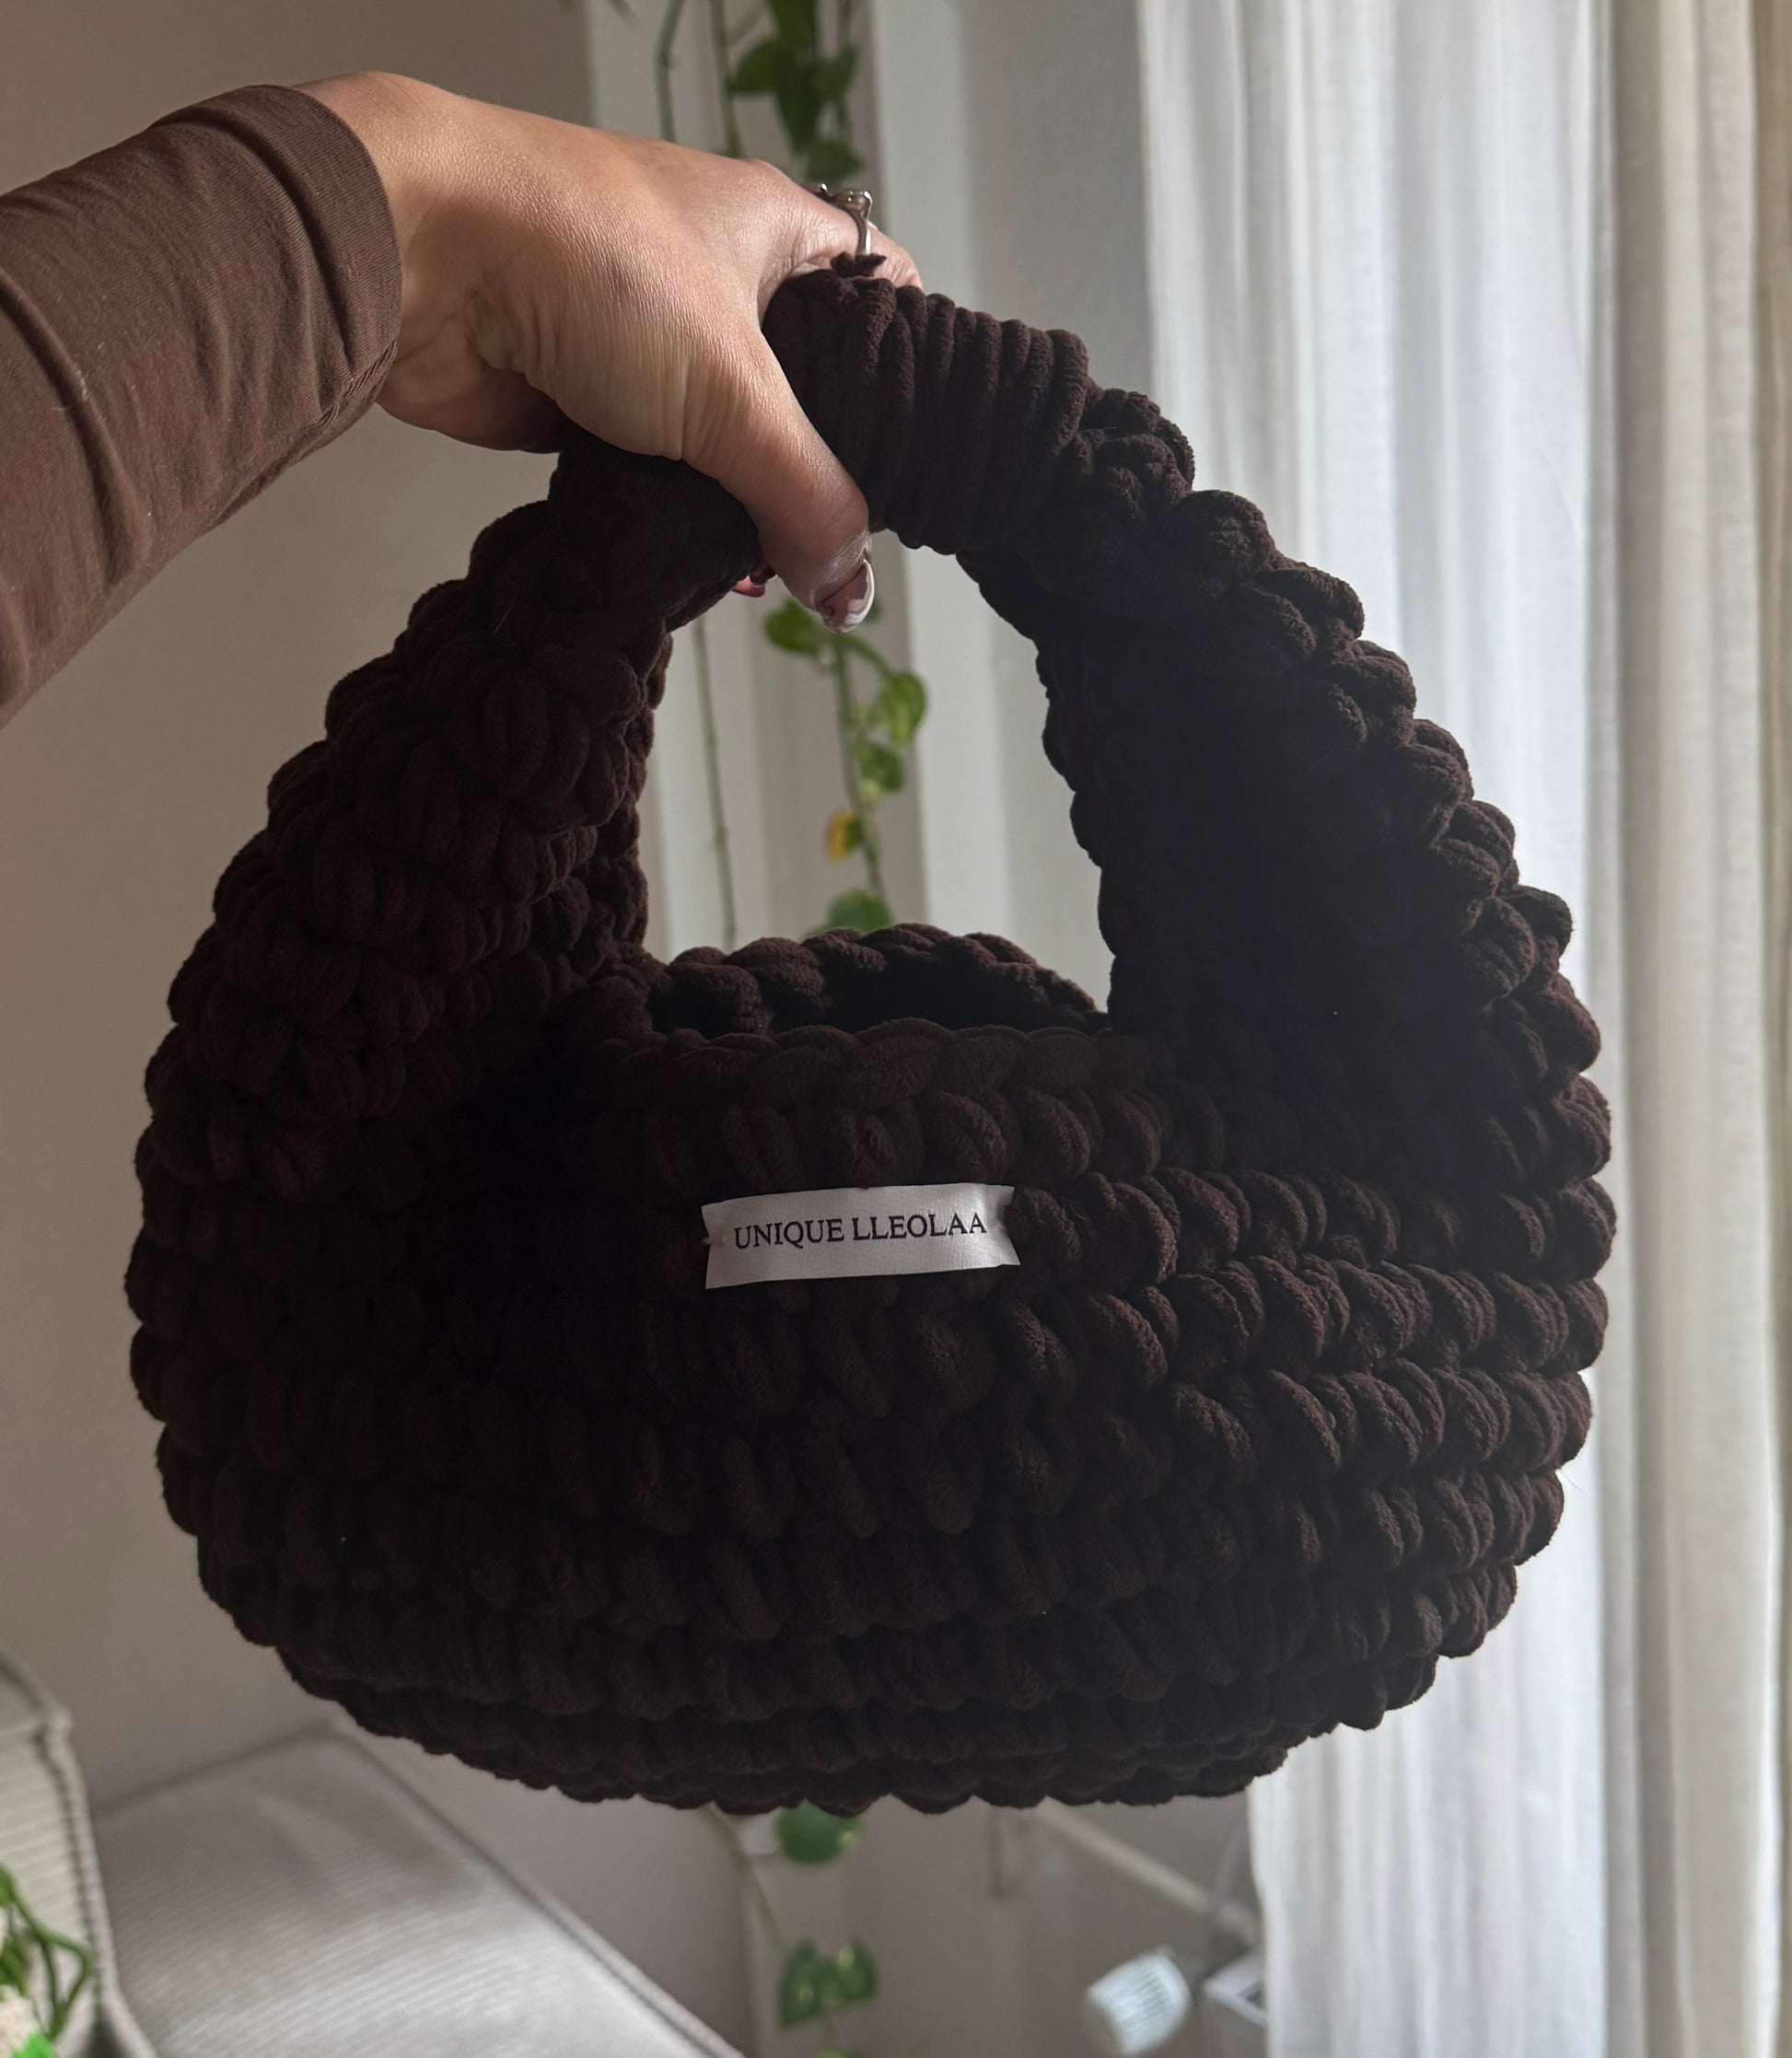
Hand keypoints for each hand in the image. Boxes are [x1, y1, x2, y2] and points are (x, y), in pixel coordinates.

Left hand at [298, 71, 919, 625]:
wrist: (419, 254)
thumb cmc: (583, 259)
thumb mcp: (734, 394)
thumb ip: (807, 498)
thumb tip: (850, 590)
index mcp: (774, 231)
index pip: (884, 291)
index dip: (912, 370)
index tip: (925, 459)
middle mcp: (714, 274)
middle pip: (801, 386)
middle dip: (817, 467)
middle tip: (836, 541)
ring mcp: (642, 334)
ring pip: (720, 435)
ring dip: (736, 500)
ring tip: (760, 568)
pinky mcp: (580, 392)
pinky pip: (649, 465)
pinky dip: (667, 511)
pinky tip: (686, 560)